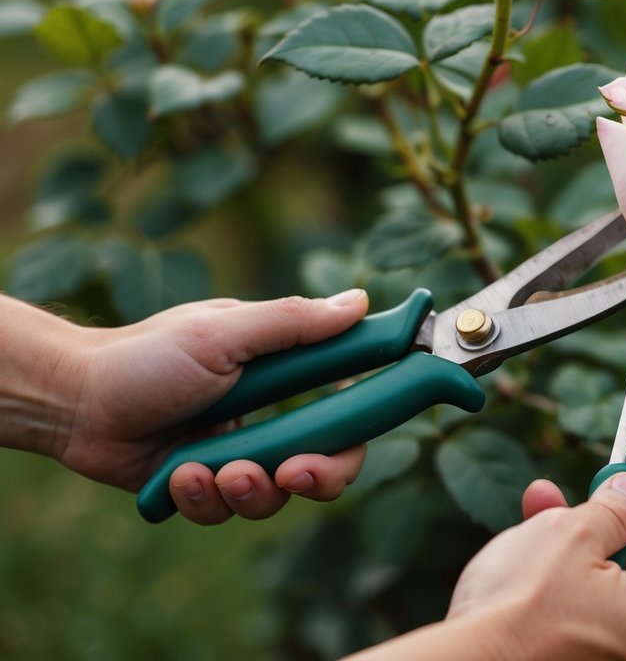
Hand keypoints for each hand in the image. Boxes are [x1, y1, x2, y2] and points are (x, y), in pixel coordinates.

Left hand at [48, 291, 369, 523]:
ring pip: (275, 497)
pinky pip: (225, 512)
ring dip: (249, 488)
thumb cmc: (148, 355)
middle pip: (327, 465)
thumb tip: (359, 301)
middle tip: (292, 473)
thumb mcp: (225, 332)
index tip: (353, 435)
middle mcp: (271, 417)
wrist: (76, 400)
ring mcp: (239, 455)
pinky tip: (179, 475)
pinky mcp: (205, 488)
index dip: (362, 426)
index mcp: (287, 375)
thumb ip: (294, 323)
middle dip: (316, 476)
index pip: (349, 406)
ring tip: (214, 471)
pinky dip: (203, 498)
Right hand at [346, 473, 625, 659]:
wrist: (467, 660)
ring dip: (575, 541)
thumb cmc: (526, 603)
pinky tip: (528, 540)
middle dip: (608, 523)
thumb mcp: (576, 533)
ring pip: (605, 587)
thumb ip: (617, 507)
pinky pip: (582, 613)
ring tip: (540, 502)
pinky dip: (562, 577)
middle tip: (586, 491)